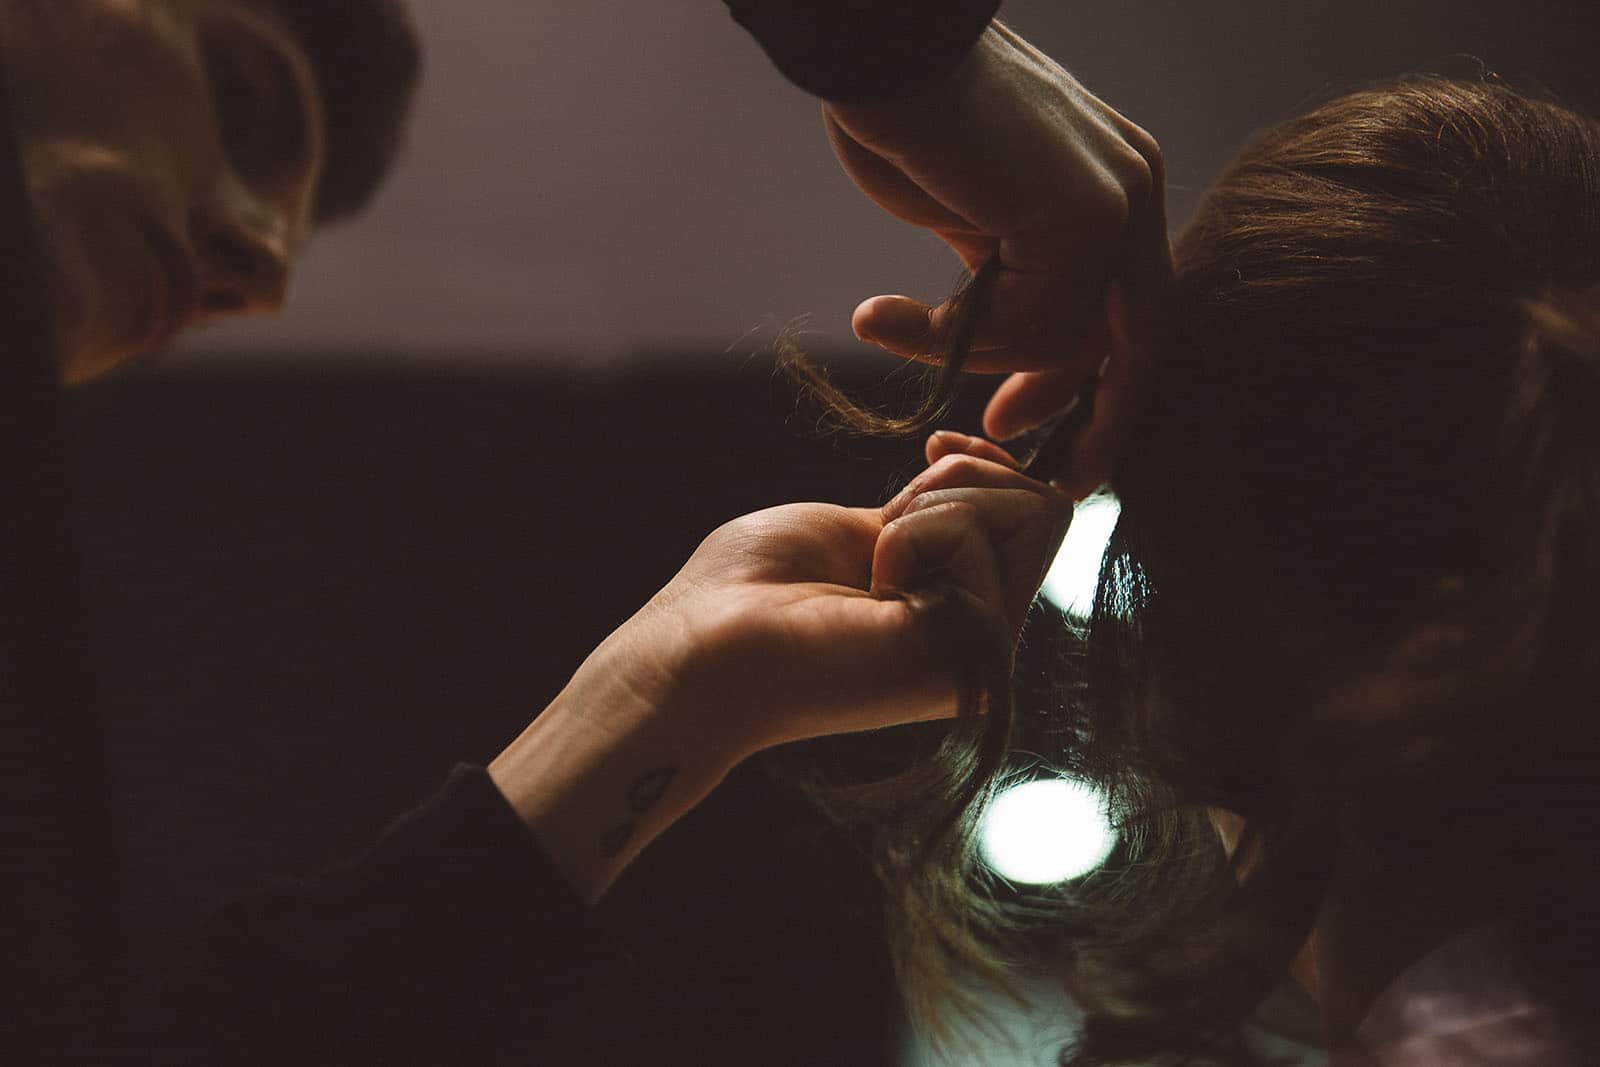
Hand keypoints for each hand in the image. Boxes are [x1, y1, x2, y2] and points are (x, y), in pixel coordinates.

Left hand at [629, 433, 1070, 757]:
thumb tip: (983, 464)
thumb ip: (932, 515)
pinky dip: (918, 530)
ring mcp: (984, 649)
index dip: (995, 466)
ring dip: (938, 504)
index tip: (934, 445)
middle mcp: (979, 636)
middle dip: (965, 478)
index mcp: (950, 611)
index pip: (1033, 519)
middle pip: (1046, 509)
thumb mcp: (858, 527)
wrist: (701, 647)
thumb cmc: (749, 589)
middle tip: (888, 524)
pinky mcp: (977, 649)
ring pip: (1035, 514)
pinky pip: (986, 533)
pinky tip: (871, 586)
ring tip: (875, 561)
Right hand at [825, 20, 1173, 495]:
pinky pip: (1023, 325)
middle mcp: (1133, 192)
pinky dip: (946, 339)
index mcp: (1119, 186)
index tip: (1023, 423)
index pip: (1131, 313)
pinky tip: (887, 317)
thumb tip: (1004, 342)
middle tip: (1006, 438)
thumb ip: (1008, 273)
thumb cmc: (912, 118)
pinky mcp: (1082, 216)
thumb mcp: (975, 215)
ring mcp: (1117, 202)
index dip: (1088, 383)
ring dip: (968, 354)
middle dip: (1085, 412)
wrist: (885, 50)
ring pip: (1063, 340)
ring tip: (894, 328)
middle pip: (1136, 342)